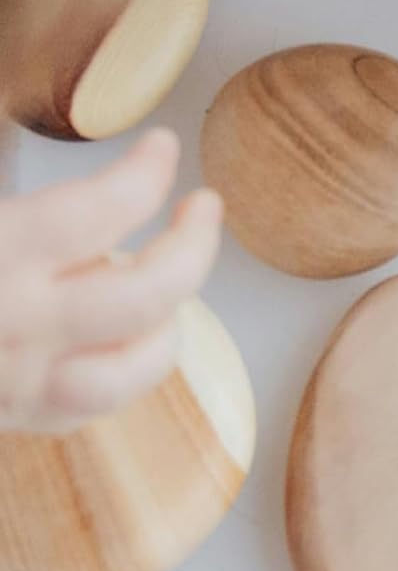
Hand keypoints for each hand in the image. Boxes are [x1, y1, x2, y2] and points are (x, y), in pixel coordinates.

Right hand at [0, 129, 222, 433]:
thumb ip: (20, 210)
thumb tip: (76, 200)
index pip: (106, 207)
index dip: (148, 172)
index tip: (163, 149)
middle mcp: (15, 325)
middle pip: (152, 289)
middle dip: (197, 244)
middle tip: (205, 206)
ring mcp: (15, 384)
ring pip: (140, 364)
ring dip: (172, 315)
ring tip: (171, 275)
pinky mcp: (8, 421)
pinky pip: (91, 406)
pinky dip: (125, 367)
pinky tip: (125, 333)